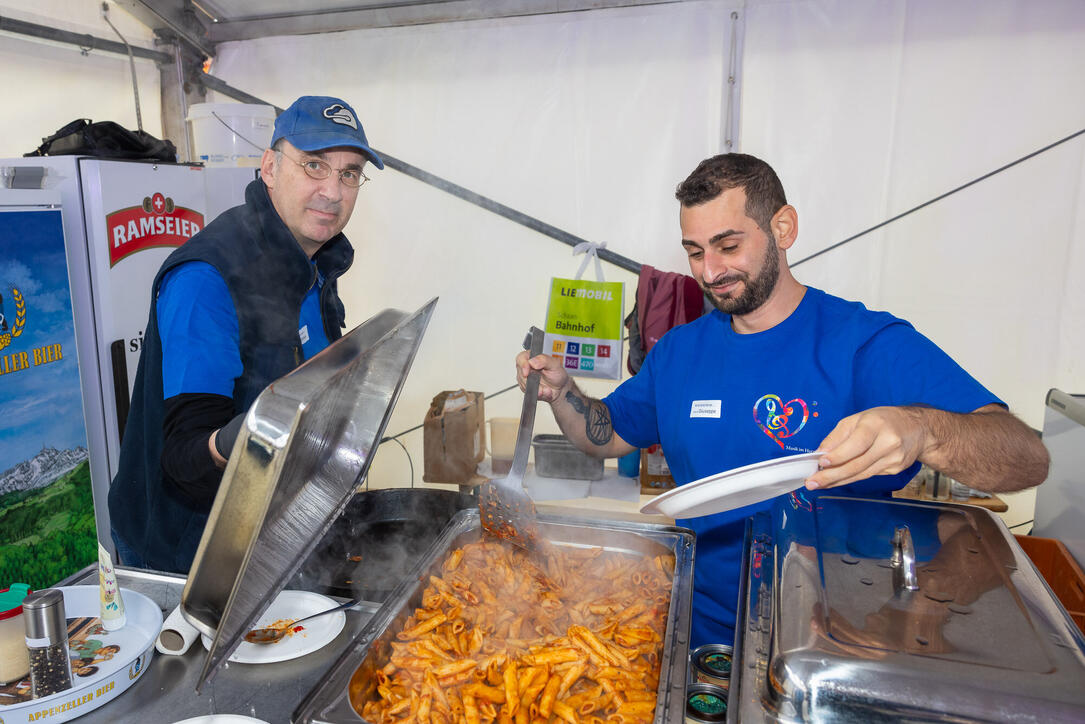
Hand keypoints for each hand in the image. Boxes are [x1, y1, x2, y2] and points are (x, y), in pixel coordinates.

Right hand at [515, 351, 569, 402]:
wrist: (560, 387)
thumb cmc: (557, 374)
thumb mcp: (554, 364)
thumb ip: (544, 360)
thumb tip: (532, 361)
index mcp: (532, 357)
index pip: (521, 358)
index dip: (523, 365)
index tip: (526, 373)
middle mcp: (527, 367)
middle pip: (521, 373)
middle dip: (531, 381)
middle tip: (542, 384)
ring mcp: (525, 378)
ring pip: (524, 384)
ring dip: (537, 388)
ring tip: (546, 389)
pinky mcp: (526, 388)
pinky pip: (528, 392)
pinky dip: (538, 393)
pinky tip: (544, 391)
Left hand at [805, 406, 925, 488]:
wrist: (918, 429)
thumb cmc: (882, 420)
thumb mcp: (857, 419)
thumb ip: (837, 436)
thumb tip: (820, 453)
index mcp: (876, 425)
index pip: (856, 444)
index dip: (838, 456)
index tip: (821, 463)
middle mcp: (888, 443)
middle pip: (857, 464)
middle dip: (832, 476)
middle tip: (812, 483)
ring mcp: (893, 459)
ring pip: (861, 474)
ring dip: (837, 481)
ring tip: (818, 484)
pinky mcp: (895, 470)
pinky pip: (867, 476)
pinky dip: (849, 479)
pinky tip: (836, 481)